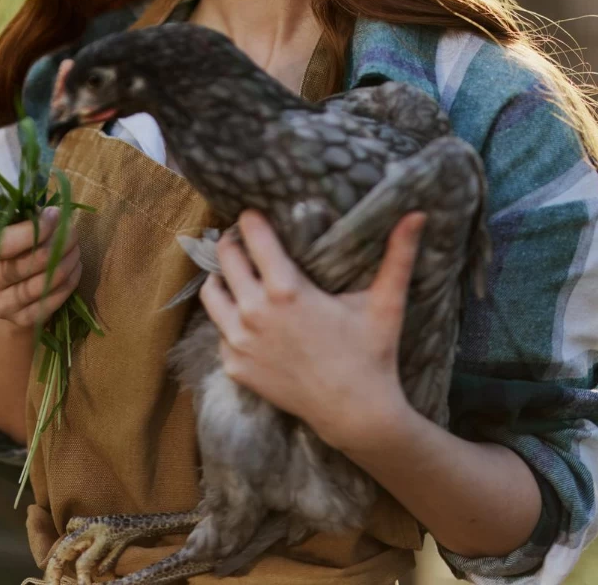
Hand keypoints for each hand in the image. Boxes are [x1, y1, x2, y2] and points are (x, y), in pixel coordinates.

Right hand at [0, 206, 81, 330]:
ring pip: (43, 282)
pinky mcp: (19, 319)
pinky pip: (52, 300)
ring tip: (75, 249)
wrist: (9, 286)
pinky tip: (74, 267)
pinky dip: (69, 282)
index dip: (35, 229)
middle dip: (58, 243)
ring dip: (67, 262)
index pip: (4, 242)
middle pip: (28, 262)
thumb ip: (29, 218)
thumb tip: (55, 217)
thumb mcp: (14, 225)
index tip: (56, 215)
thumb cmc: (15, 245)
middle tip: (73, 231)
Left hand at [198, 208, 425, 450]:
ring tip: (238, 275)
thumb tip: (418, 214)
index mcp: (285, 290)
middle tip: (244, 241)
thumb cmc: (372, 355)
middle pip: (226, 257)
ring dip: (222, 279)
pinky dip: (229, 320)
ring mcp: (239, 341)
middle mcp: (254, 312)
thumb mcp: (386, 303)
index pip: (252, 235)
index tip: (254, 215)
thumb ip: (398, 255)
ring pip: (212, 292)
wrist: (356, 416)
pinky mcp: (233, 366)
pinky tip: (249, 319)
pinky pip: (220, 331)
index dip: (251, 219)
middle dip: (233, 243)